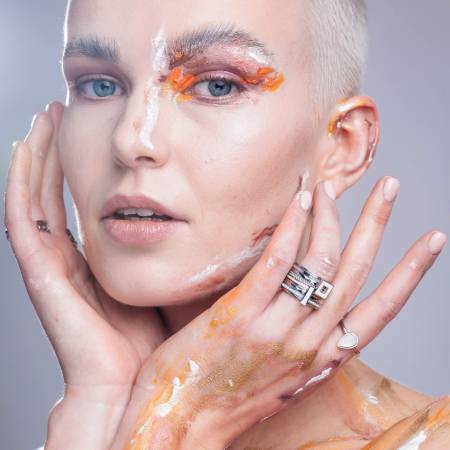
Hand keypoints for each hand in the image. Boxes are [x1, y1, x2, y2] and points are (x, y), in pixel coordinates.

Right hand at [4, 102, 165, 447]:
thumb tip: (211, 222)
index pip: (81, 205)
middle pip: (56, 193)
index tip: (94, 132)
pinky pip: (23, 218)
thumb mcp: (167, 284)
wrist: (129, 385)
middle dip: (58, 151)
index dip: (81, 168)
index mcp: (94, 263)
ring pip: (35, 197)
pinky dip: (22, 181)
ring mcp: (50, 264)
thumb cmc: (153, 340)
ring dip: (39, 155)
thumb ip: (177, 254)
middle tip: (63, 111)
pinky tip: (27, 147)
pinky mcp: (41, 271)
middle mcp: (68, 258)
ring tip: (46, 115)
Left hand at [111, 176, 445, 449]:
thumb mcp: (283, 378)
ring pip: (320, 261)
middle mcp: (308, 341)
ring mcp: (275, 326)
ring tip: (332, 186)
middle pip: (355, 272)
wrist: (182, 424)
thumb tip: (316, 311)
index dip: (411, 273)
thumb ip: (305, 344)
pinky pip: (277, 262)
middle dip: (378, 225)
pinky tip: (301, 200)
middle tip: (391, 186)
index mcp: (323, 357)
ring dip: (331, 216)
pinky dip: (294, 227)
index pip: (382, 310)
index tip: (430, 240)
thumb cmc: (229, 399)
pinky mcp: (241, 314)